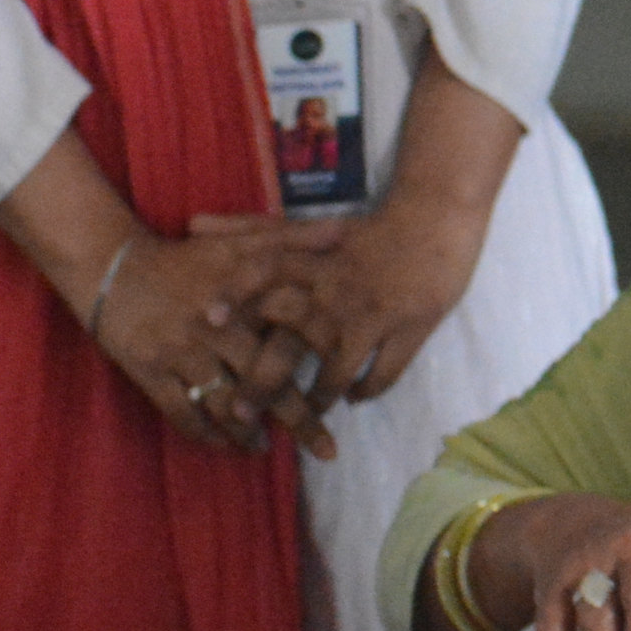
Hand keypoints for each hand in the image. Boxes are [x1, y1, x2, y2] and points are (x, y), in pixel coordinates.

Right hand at [86, 228, 325, 459]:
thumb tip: (343, 232)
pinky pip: (182, 412)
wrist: (112, 267)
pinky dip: (204, 434)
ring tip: (266, 449)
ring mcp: (184, 353)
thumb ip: (291, 239)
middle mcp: (218, 328)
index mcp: (245, 297)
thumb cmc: (184, 257)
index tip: (344, 378)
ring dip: (248, 433)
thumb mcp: (238, 241)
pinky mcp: (152, 371)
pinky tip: (222, 445)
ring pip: (226, 404)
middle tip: (326, 450)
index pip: (294, 328)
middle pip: (267, 380)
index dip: (321, 353)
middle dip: (299, 419)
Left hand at [228, 185, 485, 405]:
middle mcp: (339, 290)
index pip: (266, 273)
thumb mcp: (310, 224)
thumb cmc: (372, 226)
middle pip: (291, 343)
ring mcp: (375, 314)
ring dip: (318, 399)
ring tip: (306, 413)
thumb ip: (250, 229)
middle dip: (263, 383)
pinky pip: (383, 374)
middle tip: (241, 414)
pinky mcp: (411, 328)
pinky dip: (366, 391)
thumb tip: (191, 223)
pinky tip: (355, 397)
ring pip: (336, 371)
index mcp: (316, 261)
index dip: (235, 294)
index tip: (206, 321)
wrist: (439, 217)